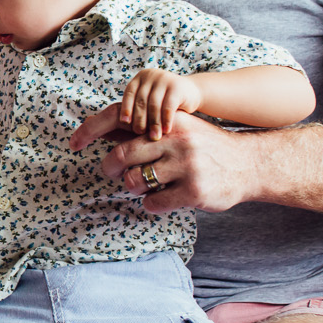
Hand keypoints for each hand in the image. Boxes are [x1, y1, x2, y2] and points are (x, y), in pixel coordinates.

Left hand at [71, 103, 260, 212]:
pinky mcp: (194, 191)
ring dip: (133, 187)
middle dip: (110, 169)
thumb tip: (98, 128)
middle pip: (120, 157)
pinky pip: (153, 203)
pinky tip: (163, 198)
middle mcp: (175, 139)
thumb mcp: (175, 129)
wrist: (250, 164)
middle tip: (115, 173)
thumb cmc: (203, 147)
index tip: (72, 144)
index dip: (89, 130)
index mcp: (166, 121)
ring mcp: (186, 165)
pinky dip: (151, 204)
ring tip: (148, 184)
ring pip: (134, 182)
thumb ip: (142, 130)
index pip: (119, 118)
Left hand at [122, 69, 201, 139]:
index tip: (124, 123)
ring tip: (154, 136)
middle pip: (141, 100)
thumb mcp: (149, 100)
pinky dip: (166, 120)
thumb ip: (137, 109)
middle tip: (139, 133)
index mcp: (140, 79)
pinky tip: (166, 131)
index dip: (126, 108)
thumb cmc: (164, 101)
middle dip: (139, 119)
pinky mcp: (178, 87)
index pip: (129, 93)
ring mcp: (164, 80)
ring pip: (154, 104)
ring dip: (153, 122)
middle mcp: (151, 76)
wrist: (191, 92)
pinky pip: (168, 106)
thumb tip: (116, 128)